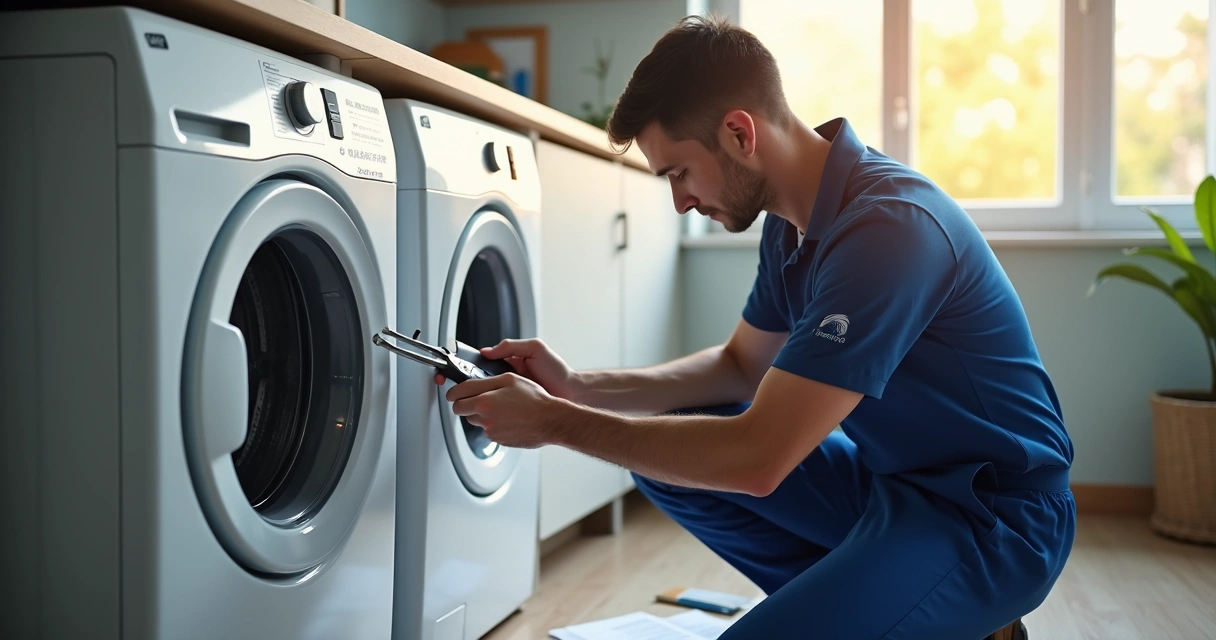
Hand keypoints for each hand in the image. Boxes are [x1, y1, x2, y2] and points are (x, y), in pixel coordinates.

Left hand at [444, 373, 563, 448]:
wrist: (550, 420)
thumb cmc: (534, 399)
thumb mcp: (509, 379)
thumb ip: (484, 382)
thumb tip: (468, 386)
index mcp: (484, 401)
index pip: (456, 397)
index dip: (453, 393)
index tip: (453, 393)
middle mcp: (485, 417)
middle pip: (462, 411)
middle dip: (466, 404)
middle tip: (478, 398)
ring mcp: (491, 431)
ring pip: (476, 421)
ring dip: (482, 414)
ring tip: (501, 407)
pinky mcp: (499, 440)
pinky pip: (489, 430)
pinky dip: (494, 424)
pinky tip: (508, 417)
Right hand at [471, 338, 580, 400]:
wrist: (571, 392)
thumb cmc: (556, 370)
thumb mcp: (535, 348)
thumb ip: (511, 346)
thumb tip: (487, 351)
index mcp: (511, 361)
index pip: (487, 361)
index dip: (475, 364)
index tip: (464, 368)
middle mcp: (509, 377)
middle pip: (484, 379)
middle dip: (476, 383)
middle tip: (470, 386)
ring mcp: (511, 392)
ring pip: (489, 394)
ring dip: (483, 395)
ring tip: (478, 397)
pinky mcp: (514, 406)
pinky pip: (499, 406)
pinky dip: (494, 406)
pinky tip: (491, 407)